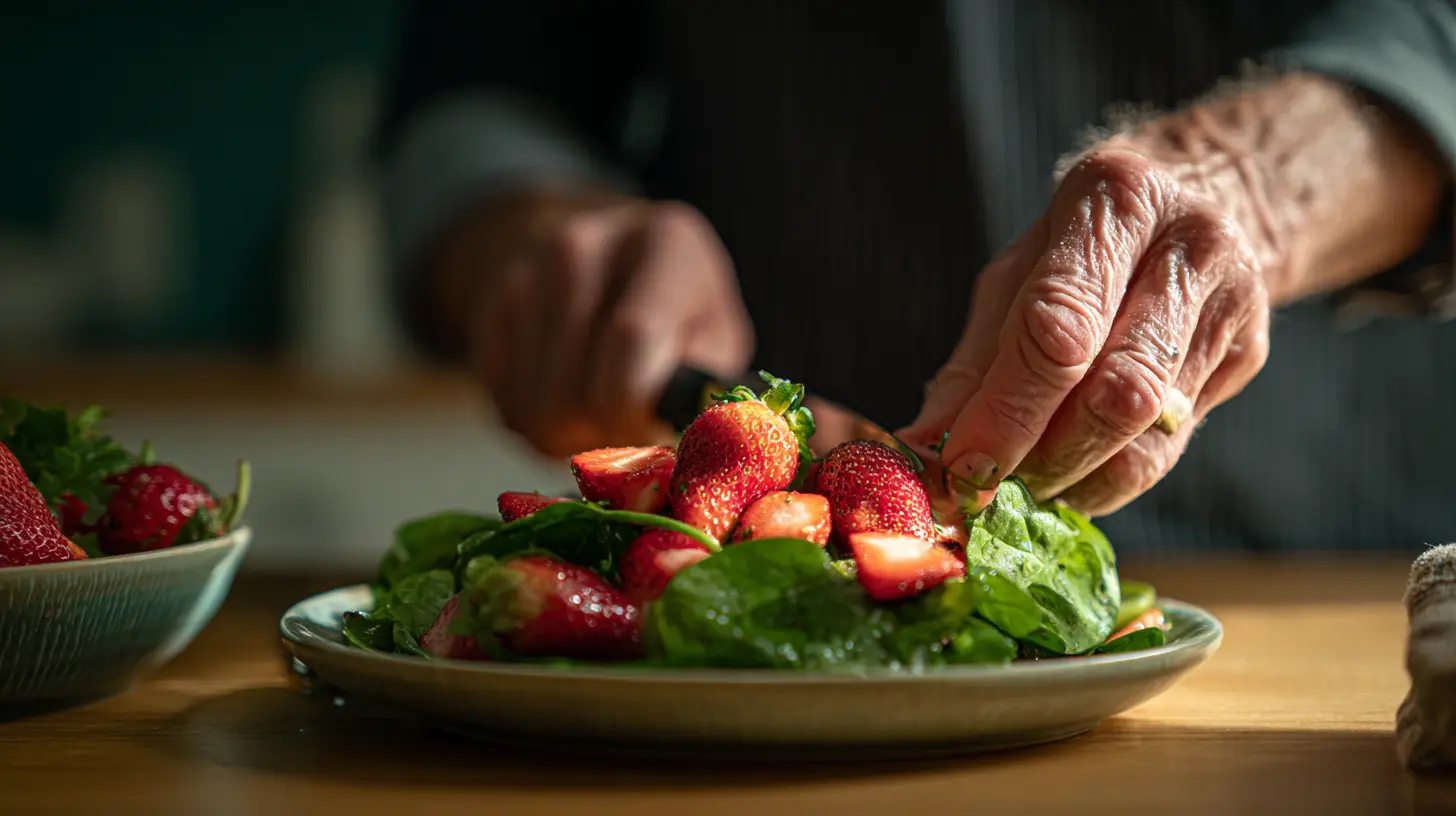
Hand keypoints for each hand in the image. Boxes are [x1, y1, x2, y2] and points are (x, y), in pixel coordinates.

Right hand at [431, 190, 752, 457]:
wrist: (603, 263)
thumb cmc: (680, 319)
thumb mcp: (716, 339)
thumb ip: (714, 390)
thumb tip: (720, 448)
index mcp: (667, 242)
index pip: (630, 337)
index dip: (635, 409)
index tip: (650, 433)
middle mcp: (585, 242)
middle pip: (573, 390)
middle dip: (603, 436)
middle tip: (629, 433)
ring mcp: (526, 269)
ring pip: (533, 406)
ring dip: (568, 437)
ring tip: (599, 415)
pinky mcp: (488, 305)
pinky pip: (501, 402)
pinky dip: (533, 422)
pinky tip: (564, 396)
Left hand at [906, 147, 1271, 515]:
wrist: (1204, 197)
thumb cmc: (1081, 242)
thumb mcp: (1015, 274)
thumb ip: (973, 363)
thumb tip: (926, 450)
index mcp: (1118, 200)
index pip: (1060, 326)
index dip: (1007, 412)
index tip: (962, 468)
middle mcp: (1191, 246)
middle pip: (1117, 391)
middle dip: (1042, 457)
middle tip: (985, 488)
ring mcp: (1233, 305)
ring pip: (1148, 436)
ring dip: (1072, 481)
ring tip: (1020, 488)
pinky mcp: (1247, 359)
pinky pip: (1167, 450)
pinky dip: (1103, 481)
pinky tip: (1066, 478)